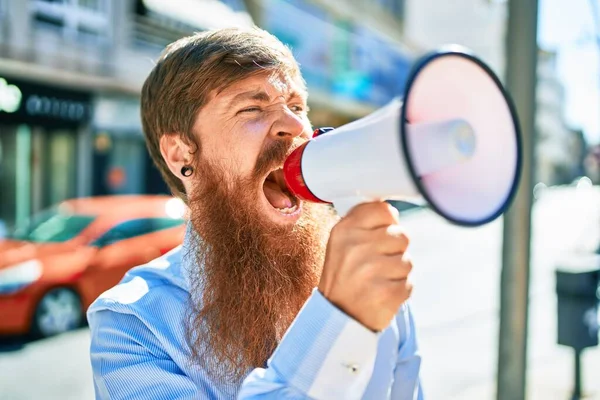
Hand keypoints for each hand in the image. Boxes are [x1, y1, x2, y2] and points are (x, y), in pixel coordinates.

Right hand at [318, 201, 412, 331]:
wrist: (335, 317)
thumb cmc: (345, 276)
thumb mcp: (342, 243)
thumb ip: (364, 223)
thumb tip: (393, 212)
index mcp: (344, 230)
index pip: (384, 210)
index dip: (388, 224)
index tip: (378, 236)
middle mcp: (355, 247)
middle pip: (402, 235)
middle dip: (395, 251)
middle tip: (375, 265)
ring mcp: (370, 271)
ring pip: (407, 261)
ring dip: (398, 273)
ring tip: (377, 281)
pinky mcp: (385, 293)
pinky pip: (409, 283)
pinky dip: (399, 291)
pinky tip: (381, 294)